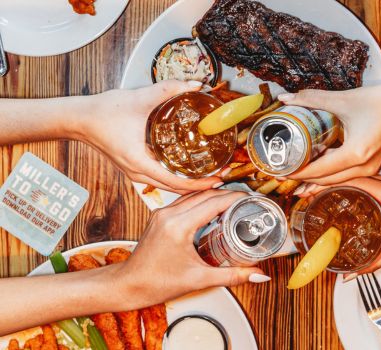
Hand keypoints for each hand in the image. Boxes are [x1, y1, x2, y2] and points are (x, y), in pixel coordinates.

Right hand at [78, 80, 222, 193]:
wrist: (79, 119)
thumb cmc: (103, 113)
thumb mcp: (140, 98)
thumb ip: (170, 89)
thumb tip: (196, 85)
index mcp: (141, 163)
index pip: (178, 183)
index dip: (201, 184)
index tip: (219, 179)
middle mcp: (138, 173)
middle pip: (176, 189)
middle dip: (201, 185)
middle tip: (222, 175)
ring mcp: (135, 173)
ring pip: (168, 186)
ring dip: (190, 184)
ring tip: (210, 175)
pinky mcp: (134, 167)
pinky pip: (160, 180)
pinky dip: (178, 179)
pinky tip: (188, 169)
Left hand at [118, 190, 268, 307]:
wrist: (129, 285)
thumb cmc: (157, 283)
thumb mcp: (199, 280)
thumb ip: (232, 275)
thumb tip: (258, 274)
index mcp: (179, 226)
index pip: (214, 202)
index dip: (236, 198)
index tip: (251, 199)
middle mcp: (169, 214)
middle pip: (206, 194)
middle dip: (229, 195)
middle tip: (247, 201)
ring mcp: (163, 213)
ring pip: (194, 195)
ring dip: (215, 195)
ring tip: (234, 203)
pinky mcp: (160, 215)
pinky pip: (185, 200)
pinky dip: (202, 201)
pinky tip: (213, 208)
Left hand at [278, 83, 380, 184]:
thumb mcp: (343, 99)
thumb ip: (312, 99)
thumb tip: (286, 98)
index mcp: (355, 154)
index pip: (318, 171)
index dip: (296, 173)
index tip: (278, 173)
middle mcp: (364, 167)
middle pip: (326, 181)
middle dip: (303, 180)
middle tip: (282, 177)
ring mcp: (372, 169)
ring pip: (337, 181)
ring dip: (317, 180)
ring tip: (296, 180)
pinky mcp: (375, 166)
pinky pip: (348, 176)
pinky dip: (331, 176)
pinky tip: (319, 173)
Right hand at [299, 176, 380, 278]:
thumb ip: (373, 262)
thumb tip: (350, 274)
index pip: (353, 181)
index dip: (329, 185)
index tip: (310, 191)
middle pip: (351, 174)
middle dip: (327, 181)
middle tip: (306, 192)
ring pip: (357, 174)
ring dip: (337, 180)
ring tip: (317, 191)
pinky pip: (365, 179)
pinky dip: (349, 184)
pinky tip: (339, 193)